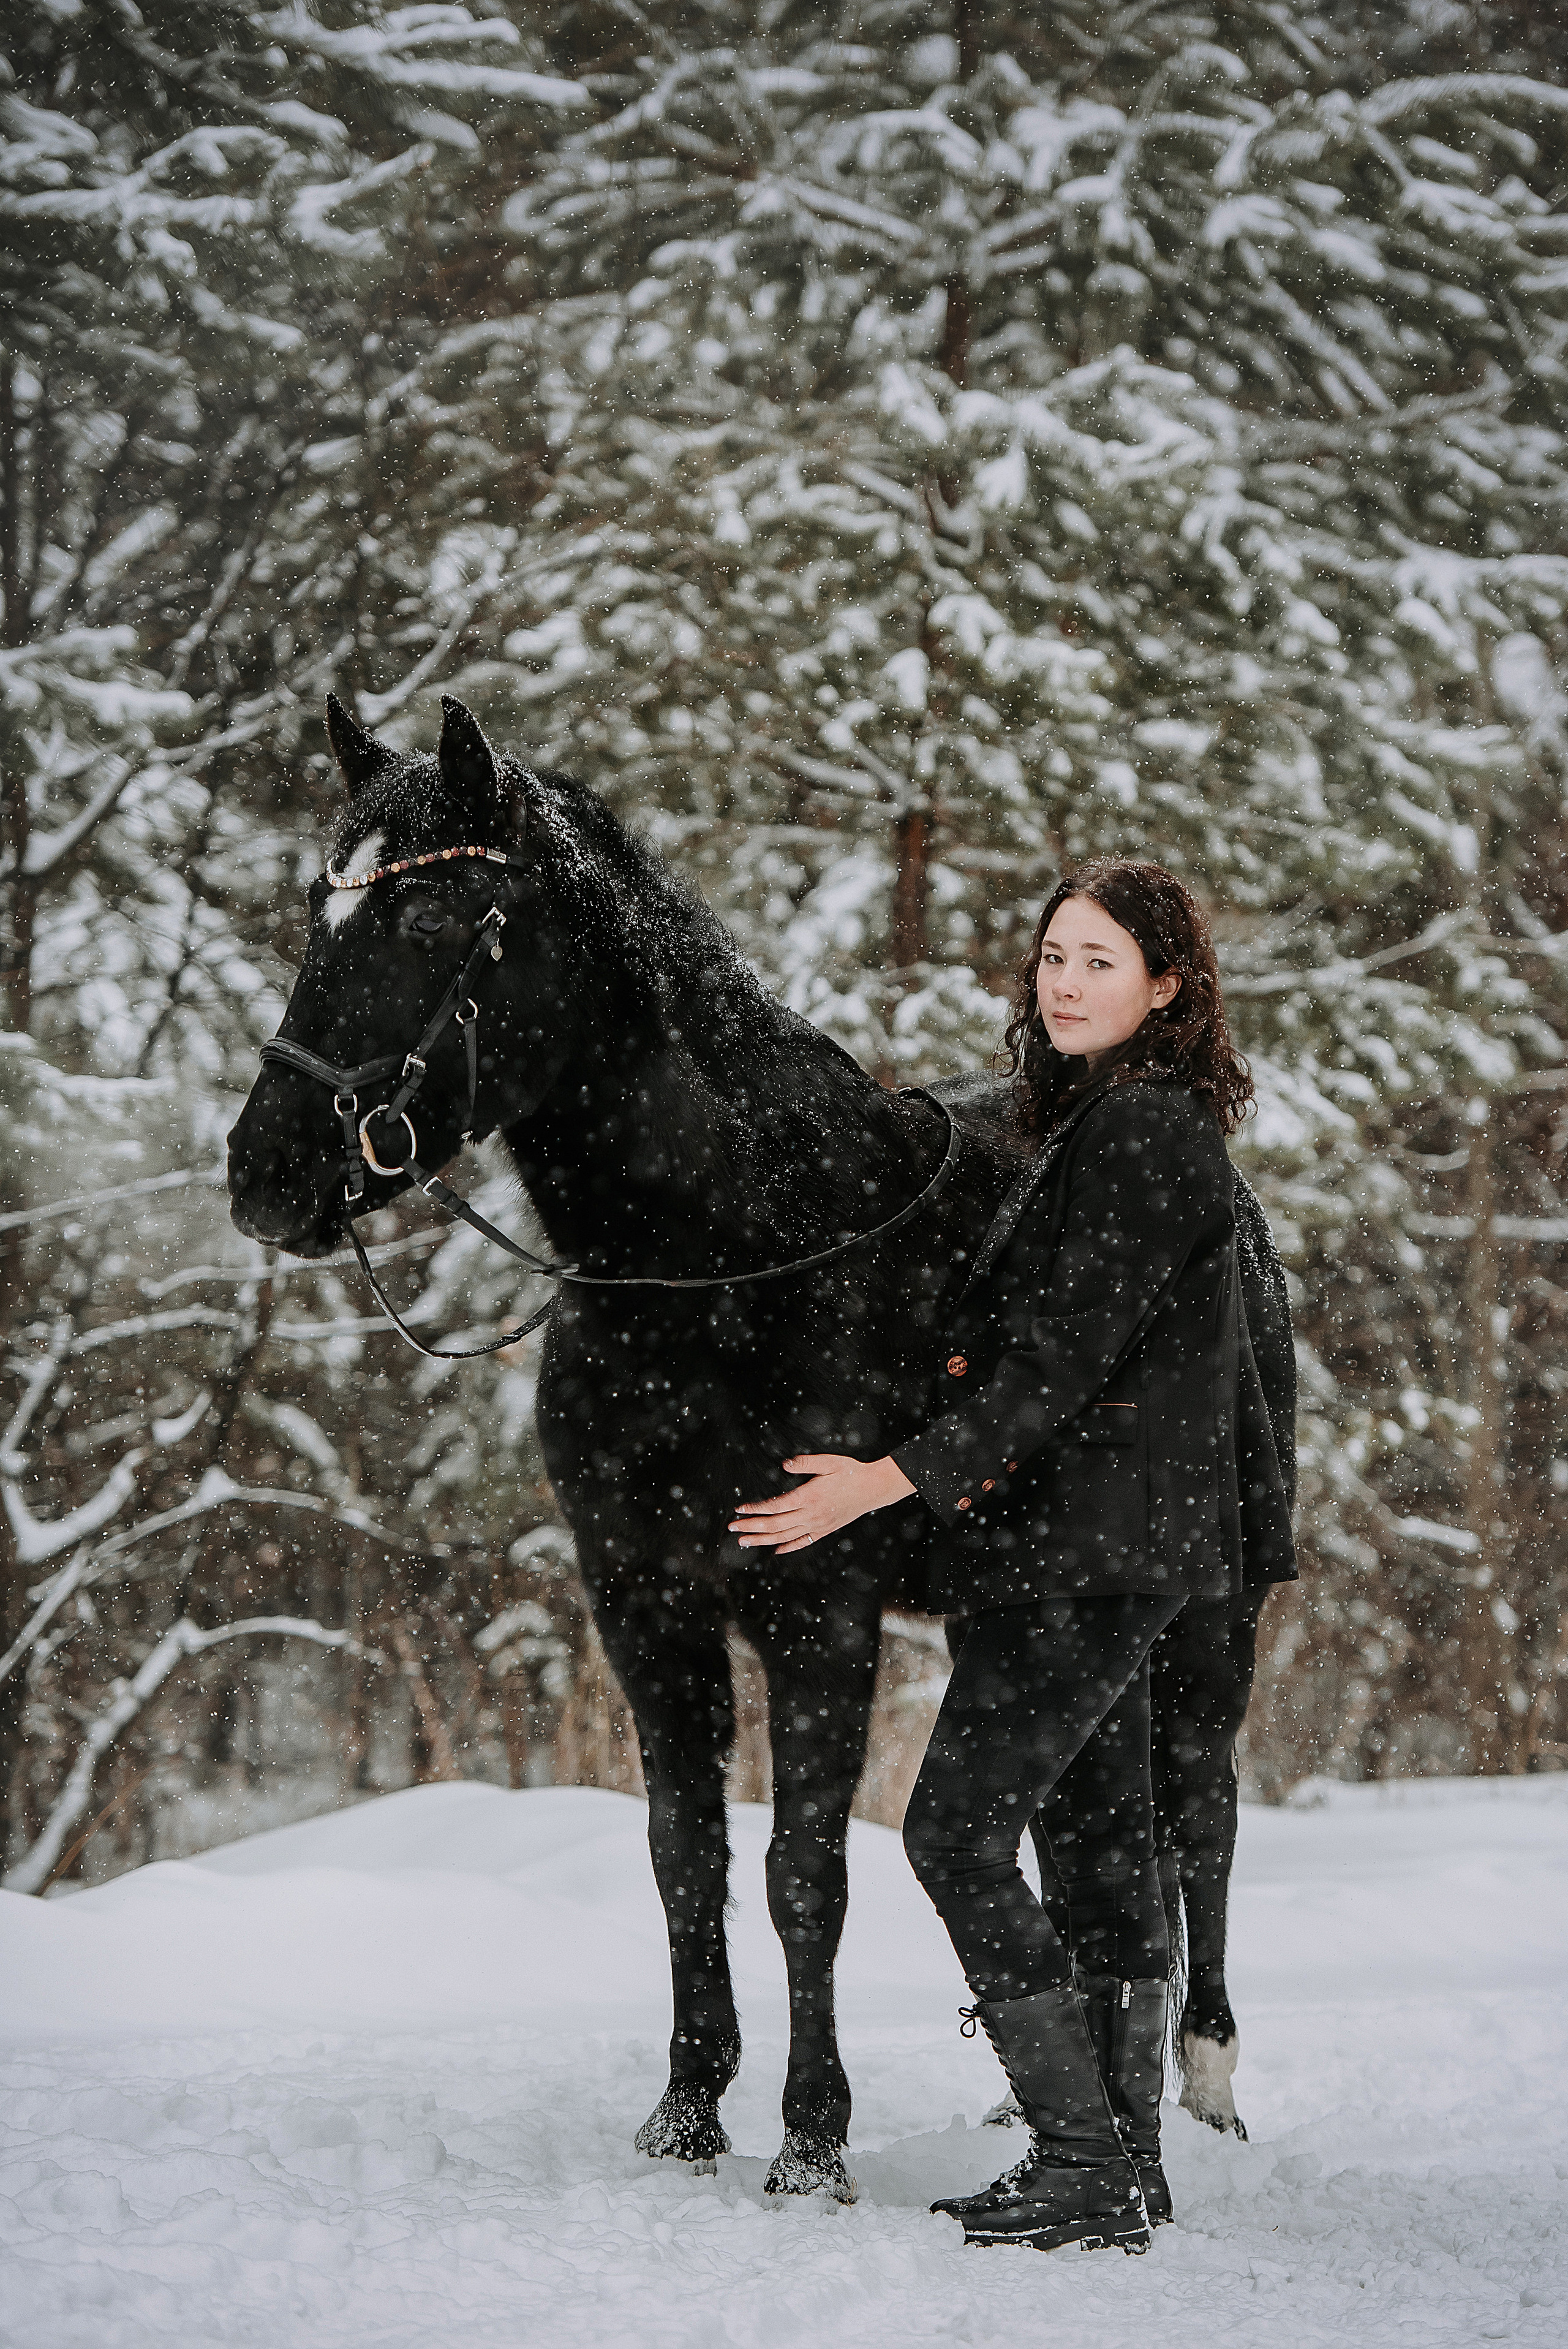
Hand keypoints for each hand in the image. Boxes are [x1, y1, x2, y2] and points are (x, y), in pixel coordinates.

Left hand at [730, 1453, 915, 1554]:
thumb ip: (805, 1463)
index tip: (739, 1509)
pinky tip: (775, 1550)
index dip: (755, 1509)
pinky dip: (788, 1547)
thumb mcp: (829, 1461)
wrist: (874, 1488)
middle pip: (775, 1525)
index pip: (775, 1507)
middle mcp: (811, 1515)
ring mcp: (818, 1525)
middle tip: (732, 1528)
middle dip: (751, 1527)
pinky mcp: (825, 1530)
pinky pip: (803, 1542)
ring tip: (744, 1541)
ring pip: (785, 1537)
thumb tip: (785, 1464)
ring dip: (762, 1540)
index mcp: (809, 1497)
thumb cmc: (851, 1472)